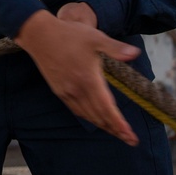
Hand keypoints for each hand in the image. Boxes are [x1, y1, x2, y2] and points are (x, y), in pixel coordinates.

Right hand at [14, 8, 140, 145]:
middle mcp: (78, 90)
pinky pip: (77, 111)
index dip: (120, 125)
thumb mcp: (95, 37)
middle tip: (130, 140)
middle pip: (99, 117)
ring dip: (103, 126)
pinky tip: (95, 119)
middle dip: (116, 130)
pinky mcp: (59, 91)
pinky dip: (89, 118)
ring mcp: (67, 92)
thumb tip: (135, 53)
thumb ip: (115, 48)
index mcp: (89, 79)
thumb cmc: (69, 35)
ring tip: (117, 132)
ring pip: (88, 116)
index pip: (107, 109)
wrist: (40, 36)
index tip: (131, 136)